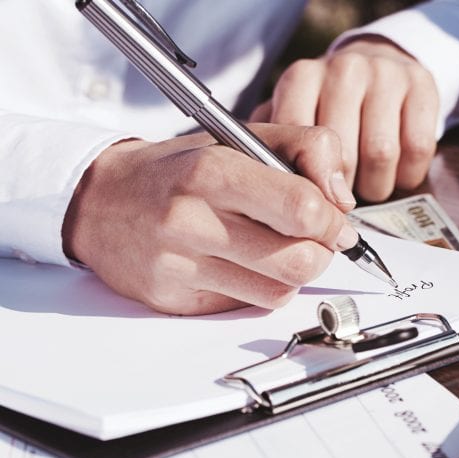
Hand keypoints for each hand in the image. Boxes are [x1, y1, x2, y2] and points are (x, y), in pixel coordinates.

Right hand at [62, 124, 355, 314]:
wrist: (102, 200)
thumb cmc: (182, 169)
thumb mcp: (243, 137)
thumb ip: (306, 148)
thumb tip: (343, 199)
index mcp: (212, 171)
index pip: (302, 209)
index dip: (332, 219)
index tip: (334, 218)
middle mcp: (190, 220)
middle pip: (299, 260)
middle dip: (321, 251)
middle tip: (315, 238)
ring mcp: (179, 265)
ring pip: (279, 291)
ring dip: (293, 272)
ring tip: (279, 248)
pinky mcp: (174, 298)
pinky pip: (247, 305)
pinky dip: (261, 288)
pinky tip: (244, 264)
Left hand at [251, 36, 438, 202]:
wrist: (379, 64)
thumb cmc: (328, 106)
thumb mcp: (293, 117)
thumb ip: (273, 148)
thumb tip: (267, 191)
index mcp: (301, 78)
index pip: (299, 145)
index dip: (307, 186)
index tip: (312, 202)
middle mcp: (343, 70)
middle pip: (342, 155)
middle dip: (342, 193)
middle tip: (341, 201)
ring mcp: (385, 75)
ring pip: (381, 154)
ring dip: (377, 187)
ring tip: (369, 187)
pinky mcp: (423, 86)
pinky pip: (418, 148)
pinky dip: (408, 174)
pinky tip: (398, 172)